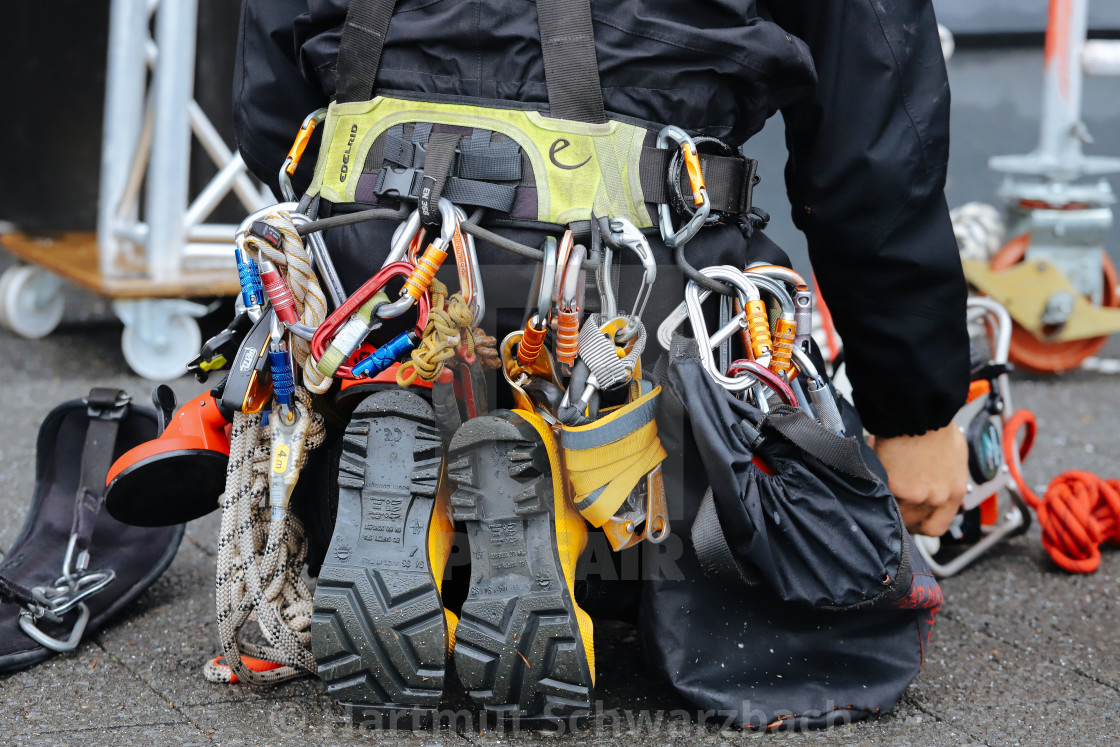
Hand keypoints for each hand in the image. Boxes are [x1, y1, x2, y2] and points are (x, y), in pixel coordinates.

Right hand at [871, 422, 968, 536]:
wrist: (921, 414)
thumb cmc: (937, 427)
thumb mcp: (956, 456)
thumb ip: (947, 478)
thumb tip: (937, 483)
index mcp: (953, 492)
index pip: (936, 527)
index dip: (921, 524)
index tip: (913, 518)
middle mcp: (936, 498)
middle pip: (913, 524)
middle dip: (902, 513)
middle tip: (895, 499)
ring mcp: (915, 495)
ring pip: (894, 512)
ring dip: (888, 498)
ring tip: (886, 479)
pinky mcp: (894, 487)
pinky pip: (881, 494)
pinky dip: (877, 482)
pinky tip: (878, 467)